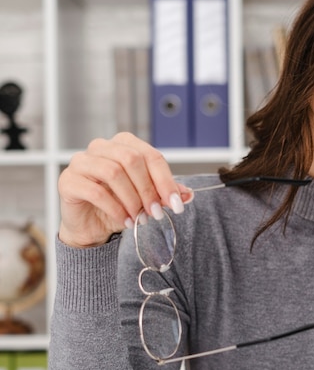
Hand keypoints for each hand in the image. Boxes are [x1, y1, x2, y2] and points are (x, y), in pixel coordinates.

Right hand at [58, 133, 191, 247]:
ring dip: (131, 199)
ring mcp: (81, 161)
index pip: (150, 155)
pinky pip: (95, 191)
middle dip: (148, 190)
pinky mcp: (68, 180)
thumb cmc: (119, 205)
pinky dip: (115, 209)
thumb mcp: (147, 199)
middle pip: (131, 160)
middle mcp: (101, 147)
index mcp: (123, 144)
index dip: (166, 180)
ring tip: (139, 218)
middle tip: (156, 213)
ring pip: (113, 172)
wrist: (92, 226)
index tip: (177, 204)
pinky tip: (125, 221)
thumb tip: (188, 194)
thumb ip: (165, 193)